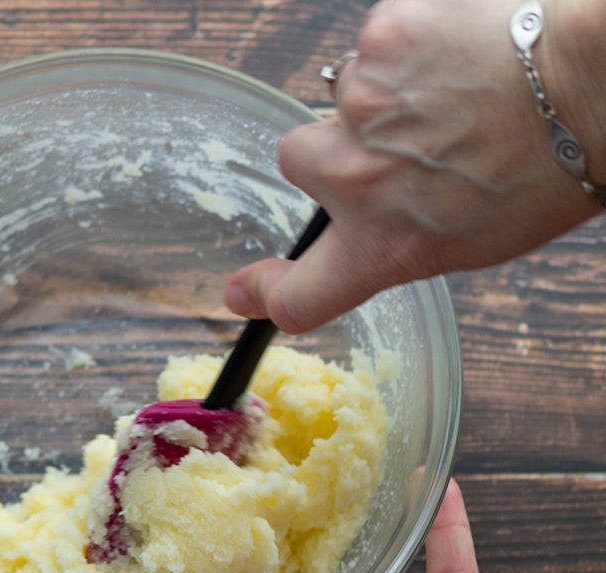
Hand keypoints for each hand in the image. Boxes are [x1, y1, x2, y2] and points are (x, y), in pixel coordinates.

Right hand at [224, 0, 605, 332]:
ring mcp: (360, 106)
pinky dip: (409, 48)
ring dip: (384, 97)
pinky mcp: (379, 39)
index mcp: (385, 246)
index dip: (266, 292)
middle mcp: (358, 180)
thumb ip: (399, 234)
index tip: (242, 291)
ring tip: (454, 93)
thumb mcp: (474, 238)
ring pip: (342, 98)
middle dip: (334, 151)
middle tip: (400, 144)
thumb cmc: (555, 168)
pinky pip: (376, 44)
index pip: (301, 292)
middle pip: (299, 162)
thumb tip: (365, 219)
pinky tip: (456, 55)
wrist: (595, 85)